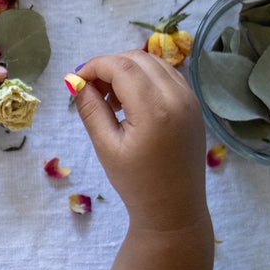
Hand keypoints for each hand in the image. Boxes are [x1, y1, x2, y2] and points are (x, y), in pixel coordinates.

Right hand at [73, 50, 208, 232]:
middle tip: (92, 90)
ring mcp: (190, 100)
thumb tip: (75, 80)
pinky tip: (132, 101)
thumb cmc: (136, 183)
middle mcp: (177, 97)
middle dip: (110, 66)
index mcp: (155, 109)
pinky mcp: (194, 106)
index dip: (95, 66)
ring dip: (128, 70)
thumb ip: (91, 109)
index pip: (121, 67)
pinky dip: (146, 78)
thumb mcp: (106, 146)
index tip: (77, 80)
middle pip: (138, 58)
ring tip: (111, 98)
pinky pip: (168, 76)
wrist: (175, 210)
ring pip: (154, 63)